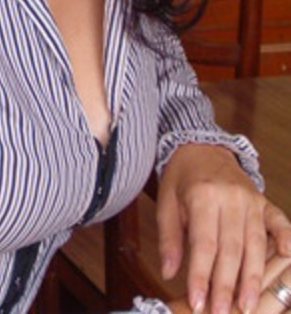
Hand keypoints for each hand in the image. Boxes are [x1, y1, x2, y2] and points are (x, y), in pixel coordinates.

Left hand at [157, 144, 290, 313]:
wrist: (201, 147)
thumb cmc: (181, 178)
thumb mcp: (166, 202)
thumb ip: (169, 238)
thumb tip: (170, 273)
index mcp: (203, 196)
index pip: (204, 244)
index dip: (201, 276)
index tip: (197, 303)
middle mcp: (230, 198)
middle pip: (231, 249)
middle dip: (226, 285)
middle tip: (221, 313)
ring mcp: (251, 199)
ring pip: (255, 244)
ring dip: (252, 278)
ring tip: (248, 305)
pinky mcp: (263, 200)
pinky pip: (278, 220)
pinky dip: (285, 237)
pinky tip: (287, 255)